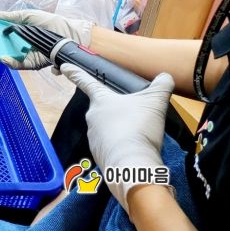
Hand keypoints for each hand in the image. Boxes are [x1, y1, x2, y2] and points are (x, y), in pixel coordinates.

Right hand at [0, 10, 93, 69]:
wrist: (68, 34)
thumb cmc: (51, 23)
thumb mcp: (30, 15)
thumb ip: (13, 16)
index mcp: (22, 33)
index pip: (6, 36)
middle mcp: (23, 45)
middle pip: (7, 48)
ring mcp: (28, 55)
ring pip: (12, 58)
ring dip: (3, 57)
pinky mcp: (34, 63)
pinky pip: (21, 65)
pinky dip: (12, 64)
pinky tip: (5, 59)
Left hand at [61, 63, 174, 211]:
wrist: (131, 164)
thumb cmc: (138, 127)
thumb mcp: (155, 102)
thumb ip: (160, 87)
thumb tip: (165, 76)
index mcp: (101, 100)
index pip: (86, 81)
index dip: (75, 72)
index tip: (64, 66)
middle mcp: (92, 117)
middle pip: (102, 109)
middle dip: (116, 112)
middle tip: (135, 117)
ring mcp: (93, 137)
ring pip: (106, 128)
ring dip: (119, 130)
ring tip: (137, 135)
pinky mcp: (98, 154)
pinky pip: (109, 146)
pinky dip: (119, 146)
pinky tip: (132, 149)